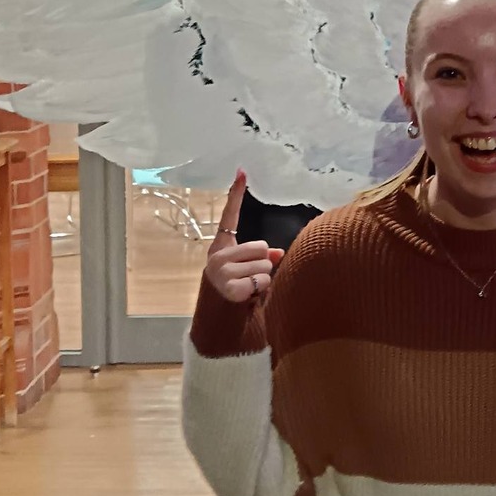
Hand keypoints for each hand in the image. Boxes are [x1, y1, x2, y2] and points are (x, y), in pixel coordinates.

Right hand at [203, 171, 283, 306]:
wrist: (220, 323)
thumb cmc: (236, 294)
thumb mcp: (246, 272)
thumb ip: (261, 258)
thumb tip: (278, 253)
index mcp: (221, 248)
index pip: (229, 216)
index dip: (236, 193)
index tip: (242, 171)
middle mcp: (217, 256)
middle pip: (261, 247)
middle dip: (263, 264)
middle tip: (250, 279)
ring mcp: (221, 270)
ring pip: (265, 264)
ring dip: (263, 279)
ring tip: (249, 289)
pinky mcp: (230, 286)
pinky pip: (262, 280)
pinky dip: (261, 291)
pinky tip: (248, 298)